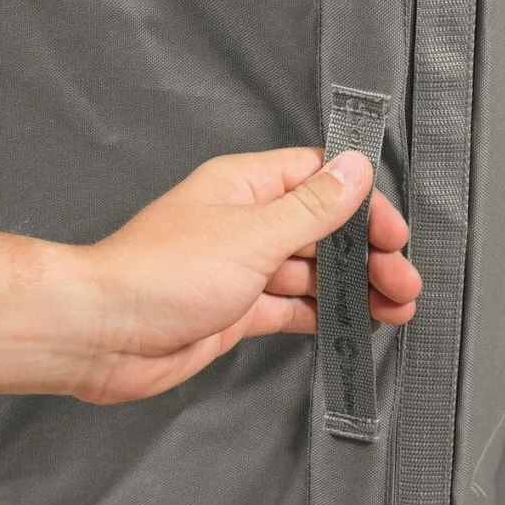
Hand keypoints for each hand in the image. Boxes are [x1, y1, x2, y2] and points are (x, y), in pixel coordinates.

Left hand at [71, 148, 420, 403]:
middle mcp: (244, 223)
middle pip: (322, 229)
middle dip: (367, 254)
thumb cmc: (156, 275)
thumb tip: (354, 169)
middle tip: (403, 281)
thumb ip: (311, 207)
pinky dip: (324, 315)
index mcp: (245, 186)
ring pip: (311, 272)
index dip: (362, 203)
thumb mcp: (252, 235)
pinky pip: (291, 308)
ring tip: (395, 307)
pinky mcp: (234, 310)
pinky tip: (353, 322)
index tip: (392, 233)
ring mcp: (239, 268)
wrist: (101, 335)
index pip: (319, 180)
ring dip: (354, 288)